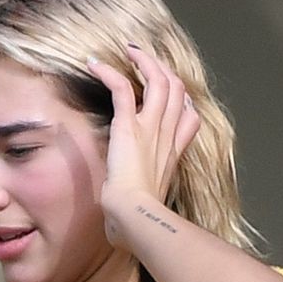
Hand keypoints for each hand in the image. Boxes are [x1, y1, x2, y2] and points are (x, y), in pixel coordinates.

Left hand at [89, 45, 198, 240]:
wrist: (135, 219)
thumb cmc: (135, 226)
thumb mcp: (141, 216)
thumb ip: (135, 214)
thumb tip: (122, 231)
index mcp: (171, 156)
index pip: (189, 119)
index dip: (184, 104)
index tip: (172, 98)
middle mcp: (166, 137)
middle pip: (177, 91)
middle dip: (164, 71)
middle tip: (145, 60)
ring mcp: (151, 129)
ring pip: (159, 80)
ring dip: (144, 62)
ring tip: (129, 50)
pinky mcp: (129, 125)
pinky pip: (122, 87)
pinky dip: (109, 72)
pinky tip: (93, 64)